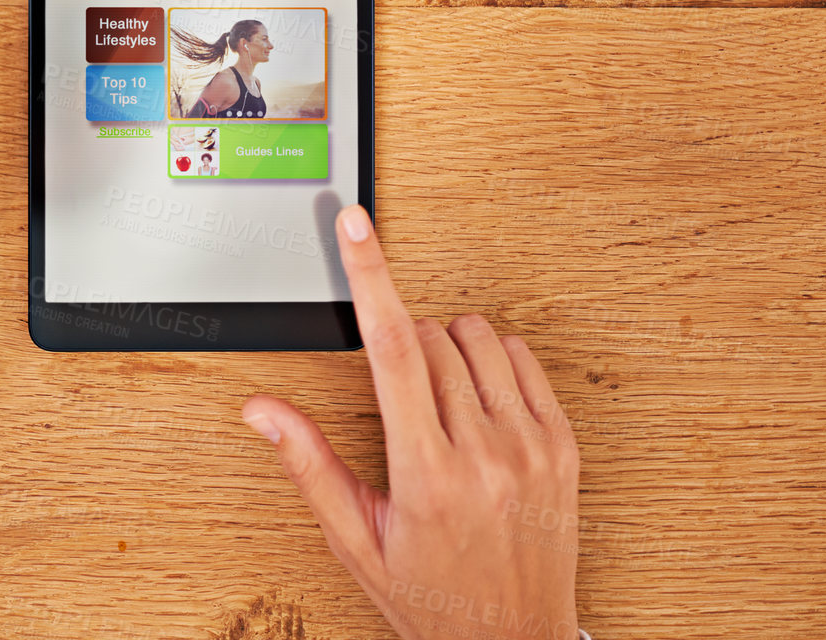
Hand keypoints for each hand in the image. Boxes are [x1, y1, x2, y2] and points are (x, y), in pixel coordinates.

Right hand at [243, 206, 580, 639]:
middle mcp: (484, 452)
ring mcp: (532, 446)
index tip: (357, 228)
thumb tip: (261, 410)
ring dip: (445, 347)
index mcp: (426, 473)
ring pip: (478, 337)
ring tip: (436, 401)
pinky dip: (492, 361)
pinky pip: (522, 357)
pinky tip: (476, 402)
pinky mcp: (564, 445)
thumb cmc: (430, 596)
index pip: (390, 346)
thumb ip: (307, 464)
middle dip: (400, 344)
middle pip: (429, 336)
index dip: (369, 274)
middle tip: (396, 400)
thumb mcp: (356, 539)